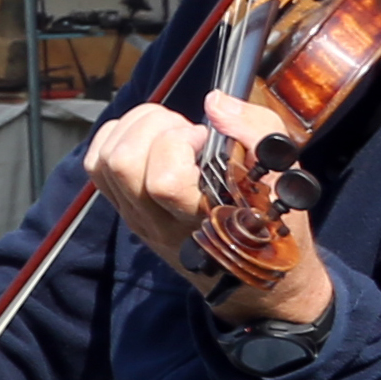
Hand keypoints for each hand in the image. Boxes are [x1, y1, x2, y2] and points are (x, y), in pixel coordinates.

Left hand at [85, 93, 336, 327]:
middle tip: (184, 130)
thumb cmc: (272, 220)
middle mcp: (161, 221)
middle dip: (152, 126)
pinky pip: (97, 168)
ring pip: (103, 162)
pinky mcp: (124, 211)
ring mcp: (137, 217)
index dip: (179, 142)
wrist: (252, 277)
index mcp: (203, 216)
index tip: (206, 138)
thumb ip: (256, 130)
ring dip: (133, 129)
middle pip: (122, 163)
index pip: (163, 180)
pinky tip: (147, 138)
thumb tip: (215, 102)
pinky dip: (114, 138)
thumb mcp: (284, 174)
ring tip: (168, 131)